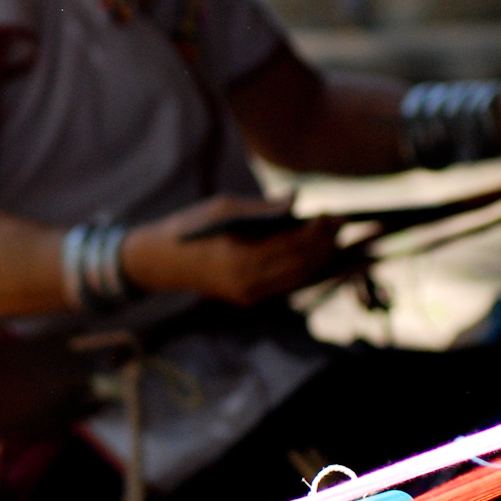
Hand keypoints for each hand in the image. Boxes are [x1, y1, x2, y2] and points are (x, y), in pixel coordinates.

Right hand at [120, 195, 341, 306]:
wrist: (159, 262)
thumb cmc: (189, 227)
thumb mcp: (223, 208)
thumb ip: (262, 208)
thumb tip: (296, 201)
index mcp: (241, 258)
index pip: (293, 246)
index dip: (317, 231)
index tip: (330, 213)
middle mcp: (249, 283)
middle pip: (302, 265)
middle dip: (325, 245)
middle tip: (340, 223)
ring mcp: (250, 295)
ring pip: (299, 279)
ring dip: (321, 259)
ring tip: (334, 238)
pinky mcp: (250, 299)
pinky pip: (288, 285)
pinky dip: (306, 271)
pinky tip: (318, 255)